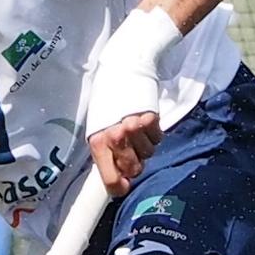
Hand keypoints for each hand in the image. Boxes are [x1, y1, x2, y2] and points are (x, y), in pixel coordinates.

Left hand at [83, 6, 178, 193]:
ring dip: (144, 147)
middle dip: (133, 165)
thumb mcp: (97, 122)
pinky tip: (145, 121)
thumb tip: (115, 173)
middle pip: (133, 169)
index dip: (117, 188)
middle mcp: (116, 136)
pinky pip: (157, 139)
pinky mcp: (152, 120)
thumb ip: (104, 147)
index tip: (122, 189)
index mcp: (98, 140)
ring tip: (135, 130)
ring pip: (148, 154)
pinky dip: (153, 134)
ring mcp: (136, 129)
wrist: (126, 65)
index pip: (109, 177)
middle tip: (130, 152)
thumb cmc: (107, 95)